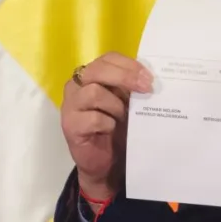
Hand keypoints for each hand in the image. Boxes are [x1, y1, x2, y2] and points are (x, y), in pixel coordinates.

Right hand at [61, 52, 152, 200]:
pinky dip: (108, 123)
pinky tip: (111, 129)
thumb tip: (150, 79)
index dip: (129, 65)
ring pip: (94, 92)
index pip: (108, 58)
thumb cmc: (117, 129)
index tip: (149, 77)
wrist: (106, 163)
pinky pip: (93, 118)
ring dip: (115, 105)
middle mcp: (76, 86)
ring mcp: (70, 105)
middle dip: (125, 77)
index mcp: (92, 75)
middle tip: (147, 88)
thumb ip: (132, 88)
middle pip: (98, 70)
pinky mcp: (70, 125)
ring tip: (124, 117)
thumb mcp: (127, 104)